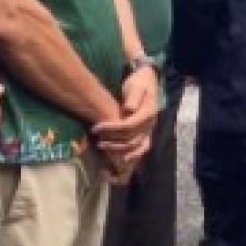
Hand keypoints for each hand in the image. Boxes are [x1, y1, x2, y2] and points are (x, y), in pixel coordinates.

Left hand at [93, 66, 160, 182]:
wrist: (147, 82)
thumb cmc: (138, 82)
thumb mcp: (135, 85)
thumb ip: (133, 97)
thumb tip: (128, 109)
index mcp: (148, 114)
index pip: (129, 126)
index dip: (112, 129)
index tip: (96, 128)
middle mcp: (150, 125)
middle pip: (132, 140)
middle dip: (113, 142)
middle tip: (97, 141)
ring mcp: (148, 131)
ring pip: (137, 148)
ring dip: (119, 152)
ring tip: (103, 151)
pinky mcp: (145, 135)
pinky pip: (139, 150)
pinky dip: (129, 158)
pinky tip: (116, 163)